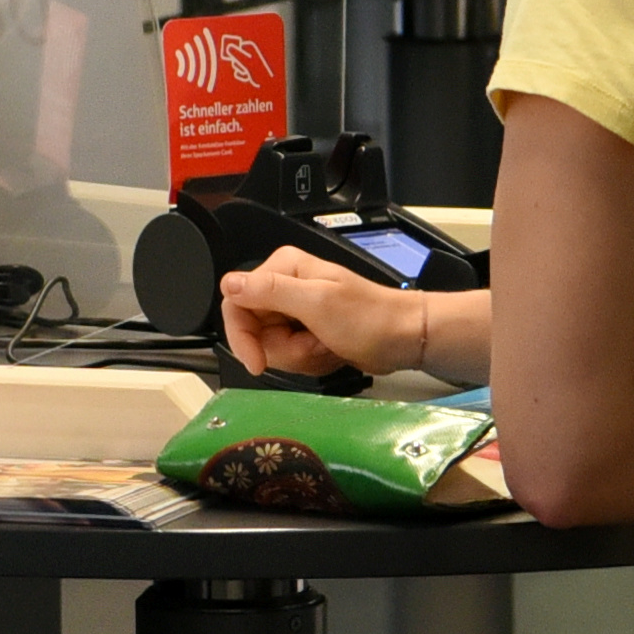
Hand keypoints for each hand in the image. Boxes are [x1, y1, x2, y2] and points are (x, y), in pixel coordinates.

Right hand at [221, 247, 429, 382]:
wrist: (405, 338)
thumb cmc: (369, 318)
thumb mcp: (317, 303)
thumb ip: (270, 292)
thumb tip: (228, 283)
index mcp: (283, 270)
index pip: (236, 302)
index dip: (242, 336)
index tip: (257, 363)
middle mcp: (284, 287)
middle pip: (254, 331)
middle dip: (284, 348)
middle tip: (315, 344)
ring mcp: (295, 311)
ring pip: (271, 347)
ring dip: (300, 356)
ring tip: (327, 346)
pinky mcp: (305, 331)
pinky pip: (289, 355)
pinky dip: (309, 360)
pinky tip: (330, 351)